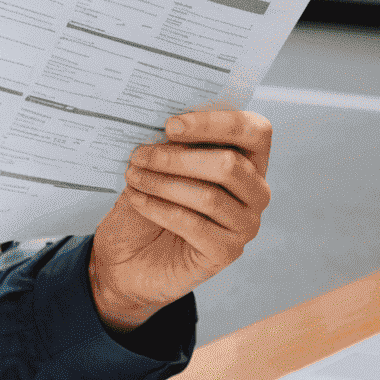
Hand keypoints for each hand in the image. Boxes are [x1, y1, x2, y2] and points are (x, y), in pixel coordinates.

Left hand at [89, 109, 272, 333]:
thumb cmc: (145, 204)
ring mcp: (245, 224)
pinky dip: (160, 209)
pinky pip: (195, 225)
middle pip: (230, 165)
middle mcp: (255, 192)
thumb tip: (167, 125)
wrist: (125, 256)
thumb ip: (171, 144)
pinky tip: (137, 199)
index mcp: (247, 160)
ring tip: (132, 176)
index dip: (215, 123)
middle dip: (177, 157)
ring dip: (163, 182)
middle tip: (138, 155)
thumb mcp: (156, 166)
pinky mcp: (227, 252)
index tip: (170, 124)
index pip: (254, 131)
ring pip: (210, 196)